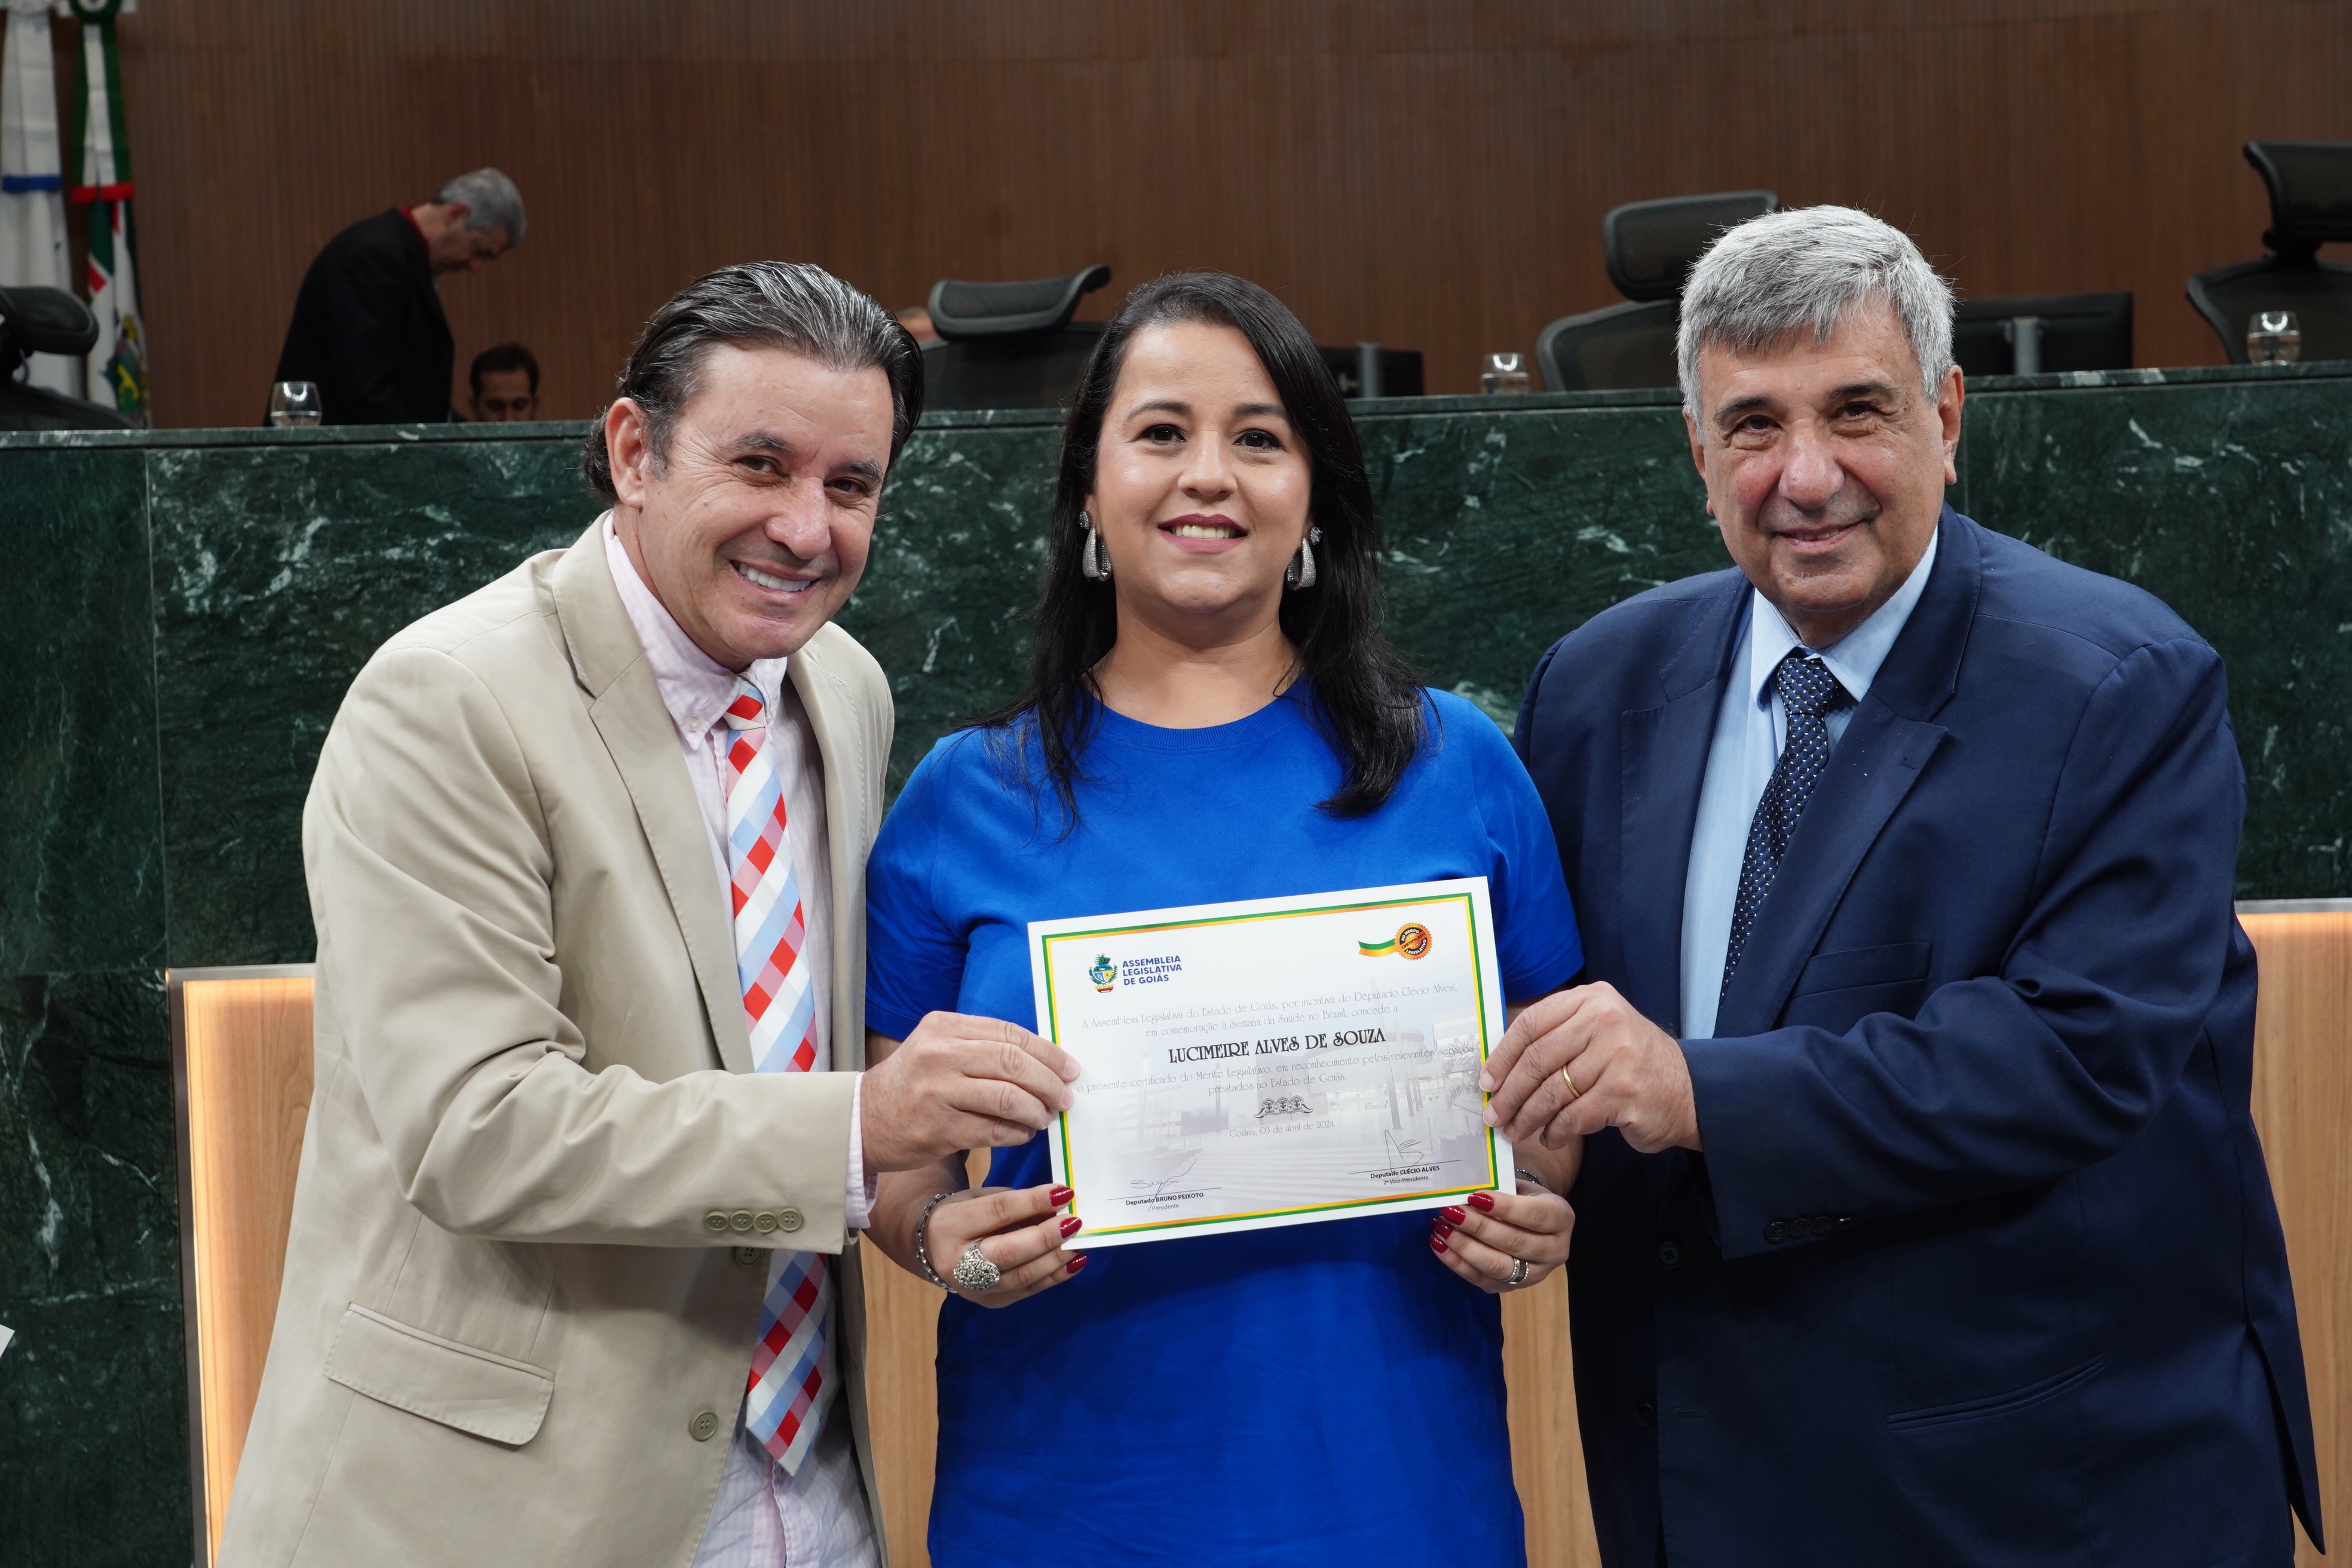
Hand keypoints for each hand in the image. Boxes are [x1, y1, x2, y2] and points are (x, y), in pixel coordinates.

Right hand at [861, 1015, 1079, 1172]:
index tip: (1069, 1068)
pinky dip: (1018, 1133)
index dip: (1047, 1052)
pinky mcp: (938, 1129)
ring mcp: (937, 1092)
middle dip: (1049, 1082)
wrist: (864, 1120)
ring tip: (1045, 1117)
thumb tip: (1045, 1061)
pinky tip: (1024, 1134)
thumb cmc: (913, 1083)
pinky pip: (995, 1130)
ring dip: (1037, 1111)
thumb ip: (982, 1046)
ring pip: (1008, 1098)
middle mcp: (939, 1054)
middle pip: (1013, 1063)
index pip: (1009, 1034)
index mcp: (943, 1027)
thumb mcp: (939, 1048)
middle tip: (1065, 1097)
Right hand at [921, 1183, 1086, 1306]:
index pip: (997, 1212)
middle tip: (1074, 1222)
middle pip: (1008, 1251)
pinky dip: (1054, 1277)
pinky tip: (1074, 1262)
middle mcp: (957, 1262)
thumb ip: (1014, 1203)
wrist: (930, 1248)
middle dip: (1045, 1236)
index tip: (1063, 1192)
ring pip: (1020, 1277)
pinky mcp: (989, 1302)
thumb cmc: (962, 1214)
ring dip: (1055, 1259)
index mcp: (951, 1226)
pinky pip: (1027, 1290)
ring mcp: (973, 1288)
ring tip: (1079, 1243)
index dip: (1032, 1202)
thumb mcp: (979, 1198)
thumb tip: (1056, 1206)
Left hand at [1428, 1180, 1571, 1293]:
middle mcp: (1555, 1250)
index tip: (1474, 1197)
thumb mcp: (1519, 1186)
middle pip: (1514, 1243)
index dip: (1504, 1207)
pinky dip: (1457, 1263)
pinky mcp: (1513, 1288)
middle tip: (1450, 1212)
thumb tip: (1461, 1192)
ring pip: (1498, 1266)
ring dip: (1464, 1247)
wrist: (1532, 1221)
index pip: (1534, 1215)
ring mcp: (1536, 1274)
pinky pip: (1482, 1280)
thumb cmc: (1523, 1197)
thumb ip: (1497, 1189)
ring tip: (1441, 1228)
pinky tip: (1439, 1245)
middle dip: (1478, 1227)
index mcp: (1561, 1218)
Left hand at [1479, 983, 1699, 1153]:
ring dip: (1528, 1116)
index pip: (1532, 1023)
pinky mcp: (1623, 1093)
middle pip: (1538, 1058)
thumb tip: (1499, 1066)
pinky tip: (1550, 1137)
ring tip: (1516, 1130)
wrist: (1689, 1091)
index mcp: (1591, 999)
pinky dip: (1555, 1131)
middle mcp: (1605, 1020)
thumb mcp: (1598, 1033)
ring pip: (1552, 1090)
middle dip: (1510, 1092)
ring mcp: (1617, 1056)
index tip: (1486, 1080)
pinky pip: (1573, 1116)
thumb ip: (1557, 1037)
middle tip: (1495, 1114)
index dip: (1503, 1054)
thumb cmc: (1632, 1064)